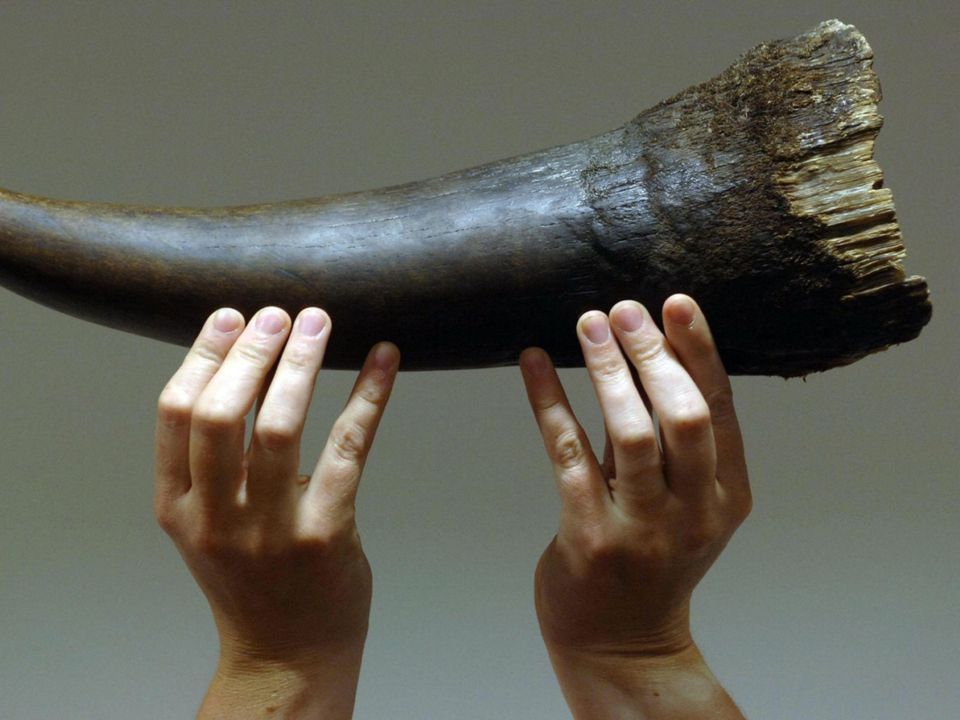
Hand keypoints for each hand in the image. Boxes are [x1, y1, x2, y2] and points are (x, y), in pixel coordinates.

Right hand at [154, 306, 398, 718]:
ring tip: (319, 322)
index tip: (230, 317)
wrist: (287, 654)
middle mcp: (216, 518)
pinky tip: (385, 359)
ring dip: (301, 365)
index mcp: (179, 507)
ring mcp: (269, 529)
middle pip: (221, 414)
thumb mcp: (209, 526)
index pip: (176, 414)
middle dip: (250, 353)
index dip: (203, 357)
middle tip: (278, 314)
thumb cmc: (253, 579)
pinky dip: (368, 395)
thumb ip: (212, 465)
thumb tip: (244, 368)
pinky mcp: (325, 533)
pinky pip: (348, 448)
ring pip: (279, 427)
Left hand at [520, 296, 749, 718]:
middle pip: (682, 416)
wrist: (622, 642)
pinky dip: (551, 402)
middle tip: (624, 309)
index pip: (719, 408)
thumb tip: (649, 351)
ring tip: (587, 323)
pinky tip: (534, 362)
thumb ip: (670, 442)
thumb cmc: (652, 559)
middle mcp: (693, 510)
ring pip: (630, 433)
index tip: (676, 302)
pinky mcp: (590, 537)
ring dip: (608, 370)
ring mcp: (643, 528)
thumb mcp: (682, 504)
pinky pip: (569, 454)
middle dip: (654, 355)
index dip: (699, 350)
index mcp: (726, 494)